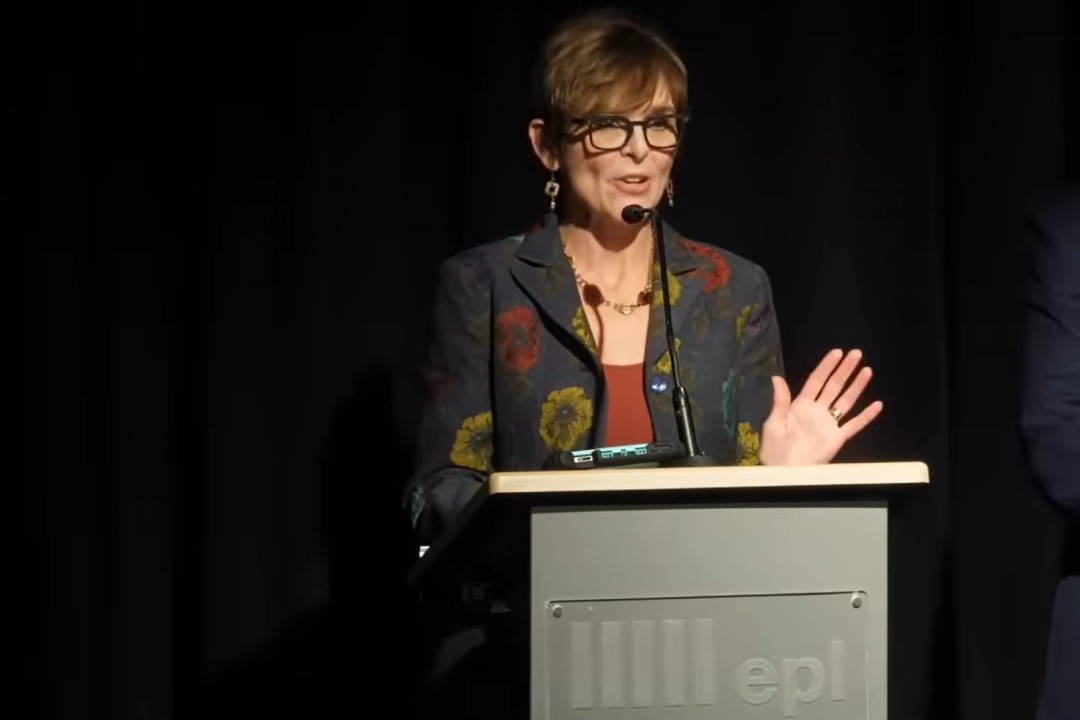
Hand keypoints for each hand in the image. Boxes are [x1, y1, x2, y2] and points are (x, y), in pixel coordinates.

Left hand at [759, 348, 883, 465]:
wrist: (784, 472)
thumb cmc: (775, 450)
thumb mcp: (773, 422)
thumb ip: (780, 401)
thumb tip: (777, 377)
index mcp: (800, 406)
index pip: (816, 380)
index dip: (826, 366)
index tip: (837, 353)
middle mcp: (817, 411)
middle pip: (833, 386)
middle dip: (845, 370)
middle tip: (856, 354)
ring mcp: (828, 424)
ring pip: (846, 401)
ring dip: (856, 386)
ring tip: (867, 371)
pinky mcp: (837, 438)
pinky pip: (854, 425)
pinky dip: (866, 416)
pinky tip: (877, 405)